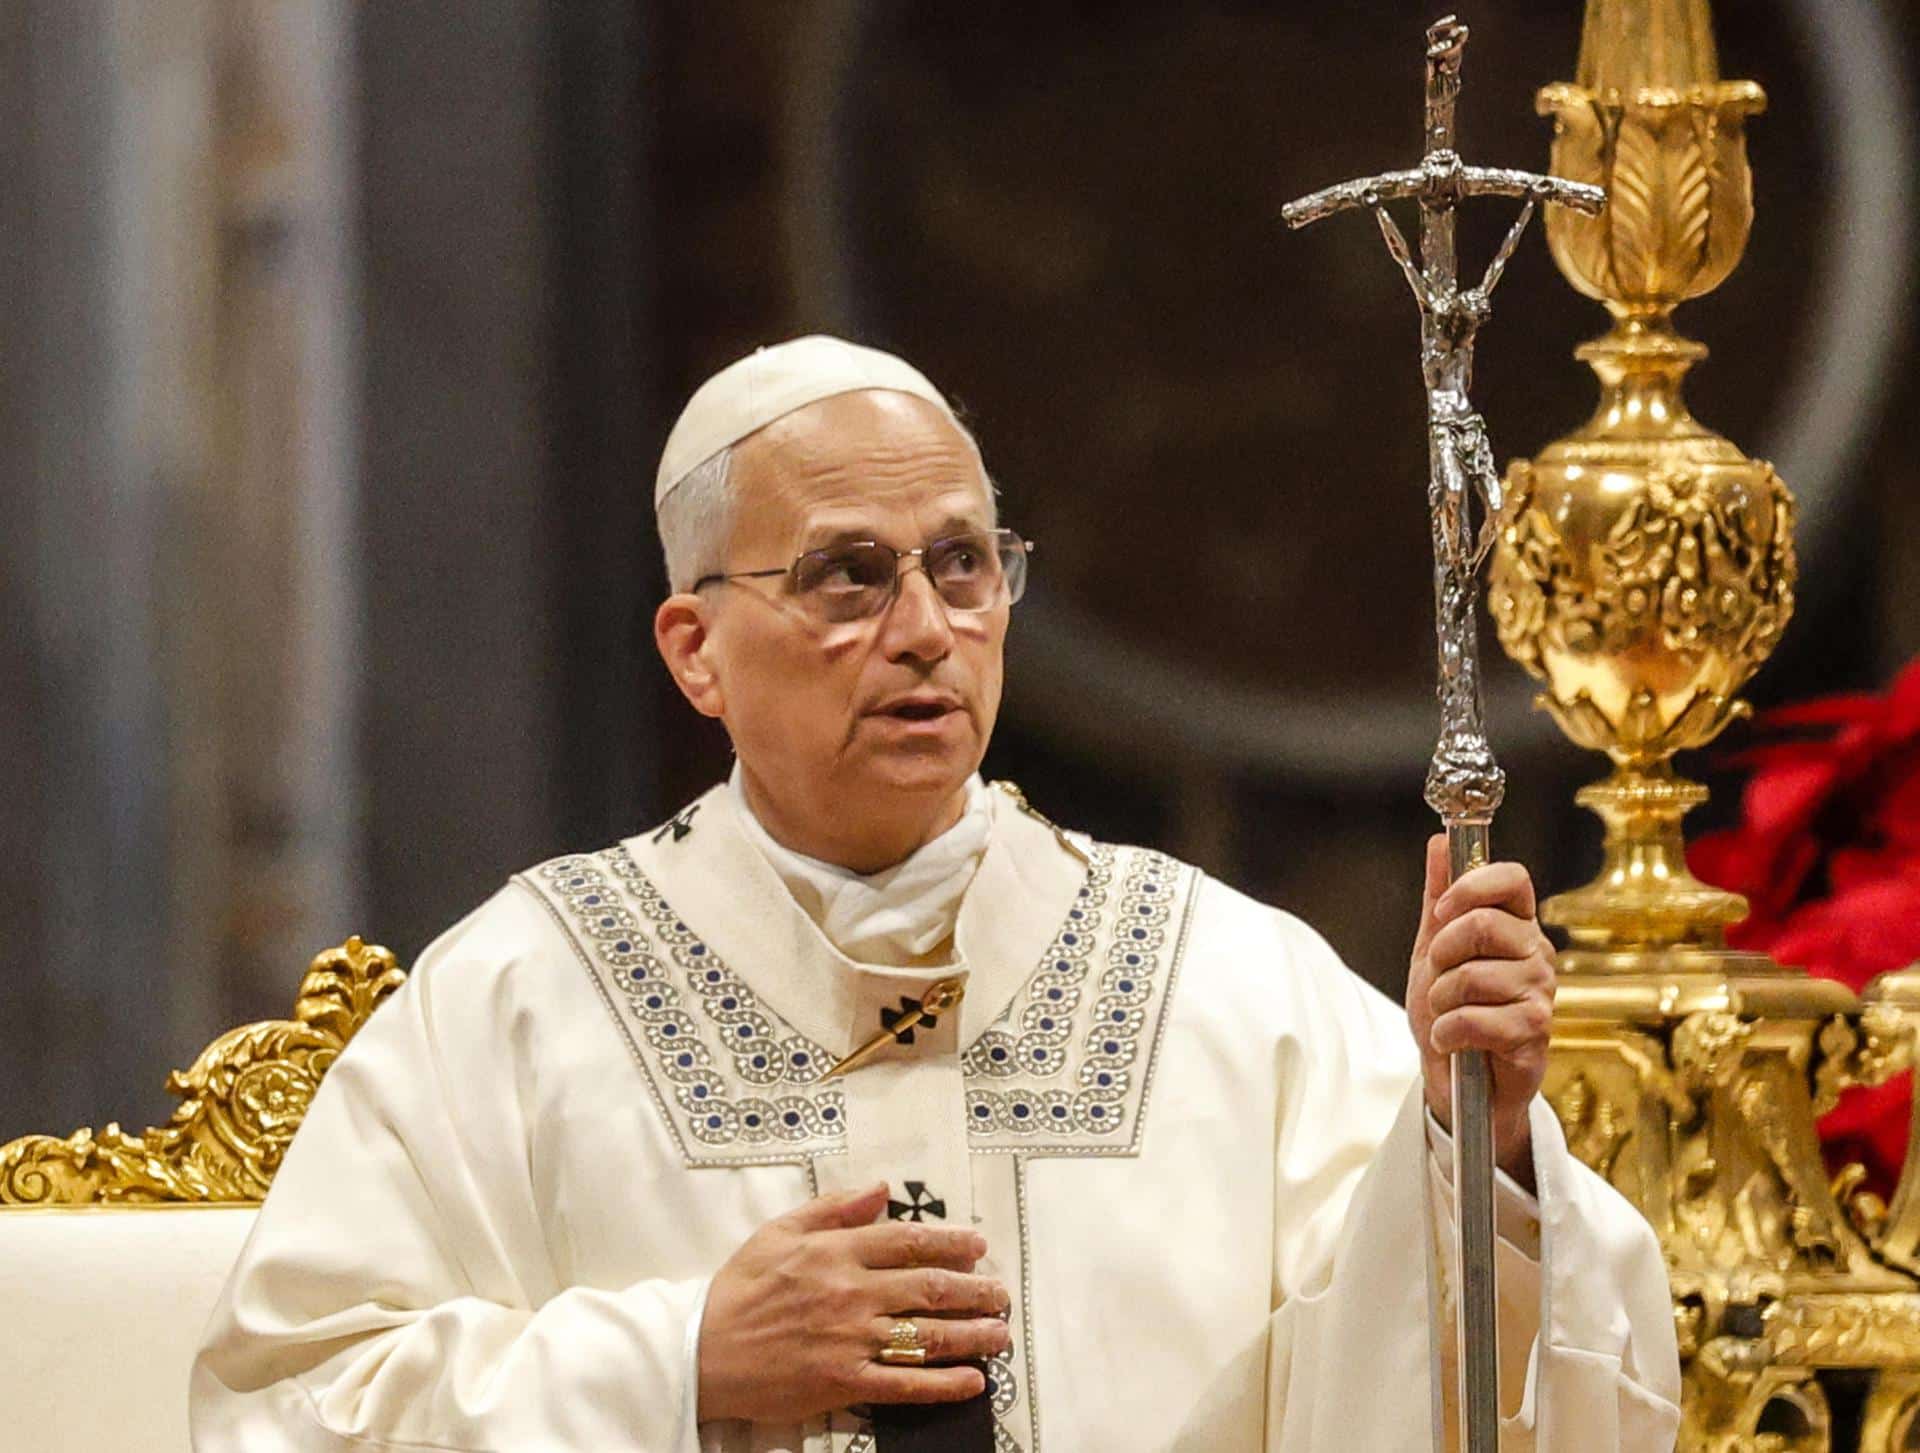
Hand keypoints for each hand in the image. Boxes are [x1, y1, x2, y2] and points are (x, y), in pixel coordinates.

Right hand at [697, 1183, 1011, 1423]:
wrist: (703, 1350)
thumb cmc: (740, 1289)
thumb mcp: (779, 1231)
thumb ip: (833, 1207)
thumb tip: (880, 1188)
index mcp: (837, 1252)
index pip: (908, 1241)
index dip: (951, 1242)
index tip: (979, 1245)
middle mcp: (853, 1292)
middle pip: (929, 1288)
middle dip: (975, 1290)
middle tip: (1002, 1293)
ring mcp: (852, 1339)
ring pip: (927, 1336)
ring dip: (972, 1335)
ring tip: (1001, 1334)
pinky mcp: (845, 1382)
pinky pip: (905, 1384)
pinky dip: (944, 1384)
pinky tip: (973, 1381)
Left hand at [1405, 834, 1556, 1189]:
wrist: (1456, 1078)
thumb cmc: (1451, 1009)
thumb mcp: (1433, 949)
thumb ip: (1439, 898)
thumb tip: (1439, 843)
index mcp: (1516, 925)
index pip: (1513, 877)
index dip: (1473, 885)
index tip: (1442, 909)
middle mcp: (1537, 953)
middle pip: (1484, 923)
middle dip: (1442, 952)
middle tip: (1438, 976)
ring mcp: (1541, 993)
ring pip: (1472, 976)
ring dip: (1441, 1000)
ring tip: (1448, 1015)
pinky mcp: (1535, 1033)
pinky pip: (1476, 1019)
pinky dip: (1449, 1032)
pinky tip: (1453, 1041)